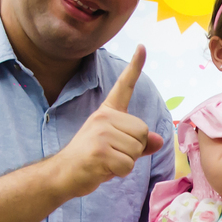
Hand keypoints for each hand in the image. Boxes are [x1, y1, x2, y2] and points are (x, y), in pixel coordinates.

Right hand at [55, 45, 164, 198]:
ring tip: (106, 161)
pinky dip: (120, 172)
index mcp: (107, 113)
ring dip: (126, 162)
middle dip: (134, 150)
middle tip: (112, 154)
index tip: (142, 47)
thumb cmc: (91, 161)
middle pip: (142, 131)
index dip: (135, 67)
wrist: (62, 174)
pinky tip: (103, 169)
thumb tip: (159, 140)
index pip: (124, 86)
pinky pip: (128, 164)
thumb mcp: (117, 148)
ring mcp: (100, 132)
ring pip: (136, 149)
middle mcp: (103, 117)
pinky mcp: (99, 151)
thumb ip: (138, 143)